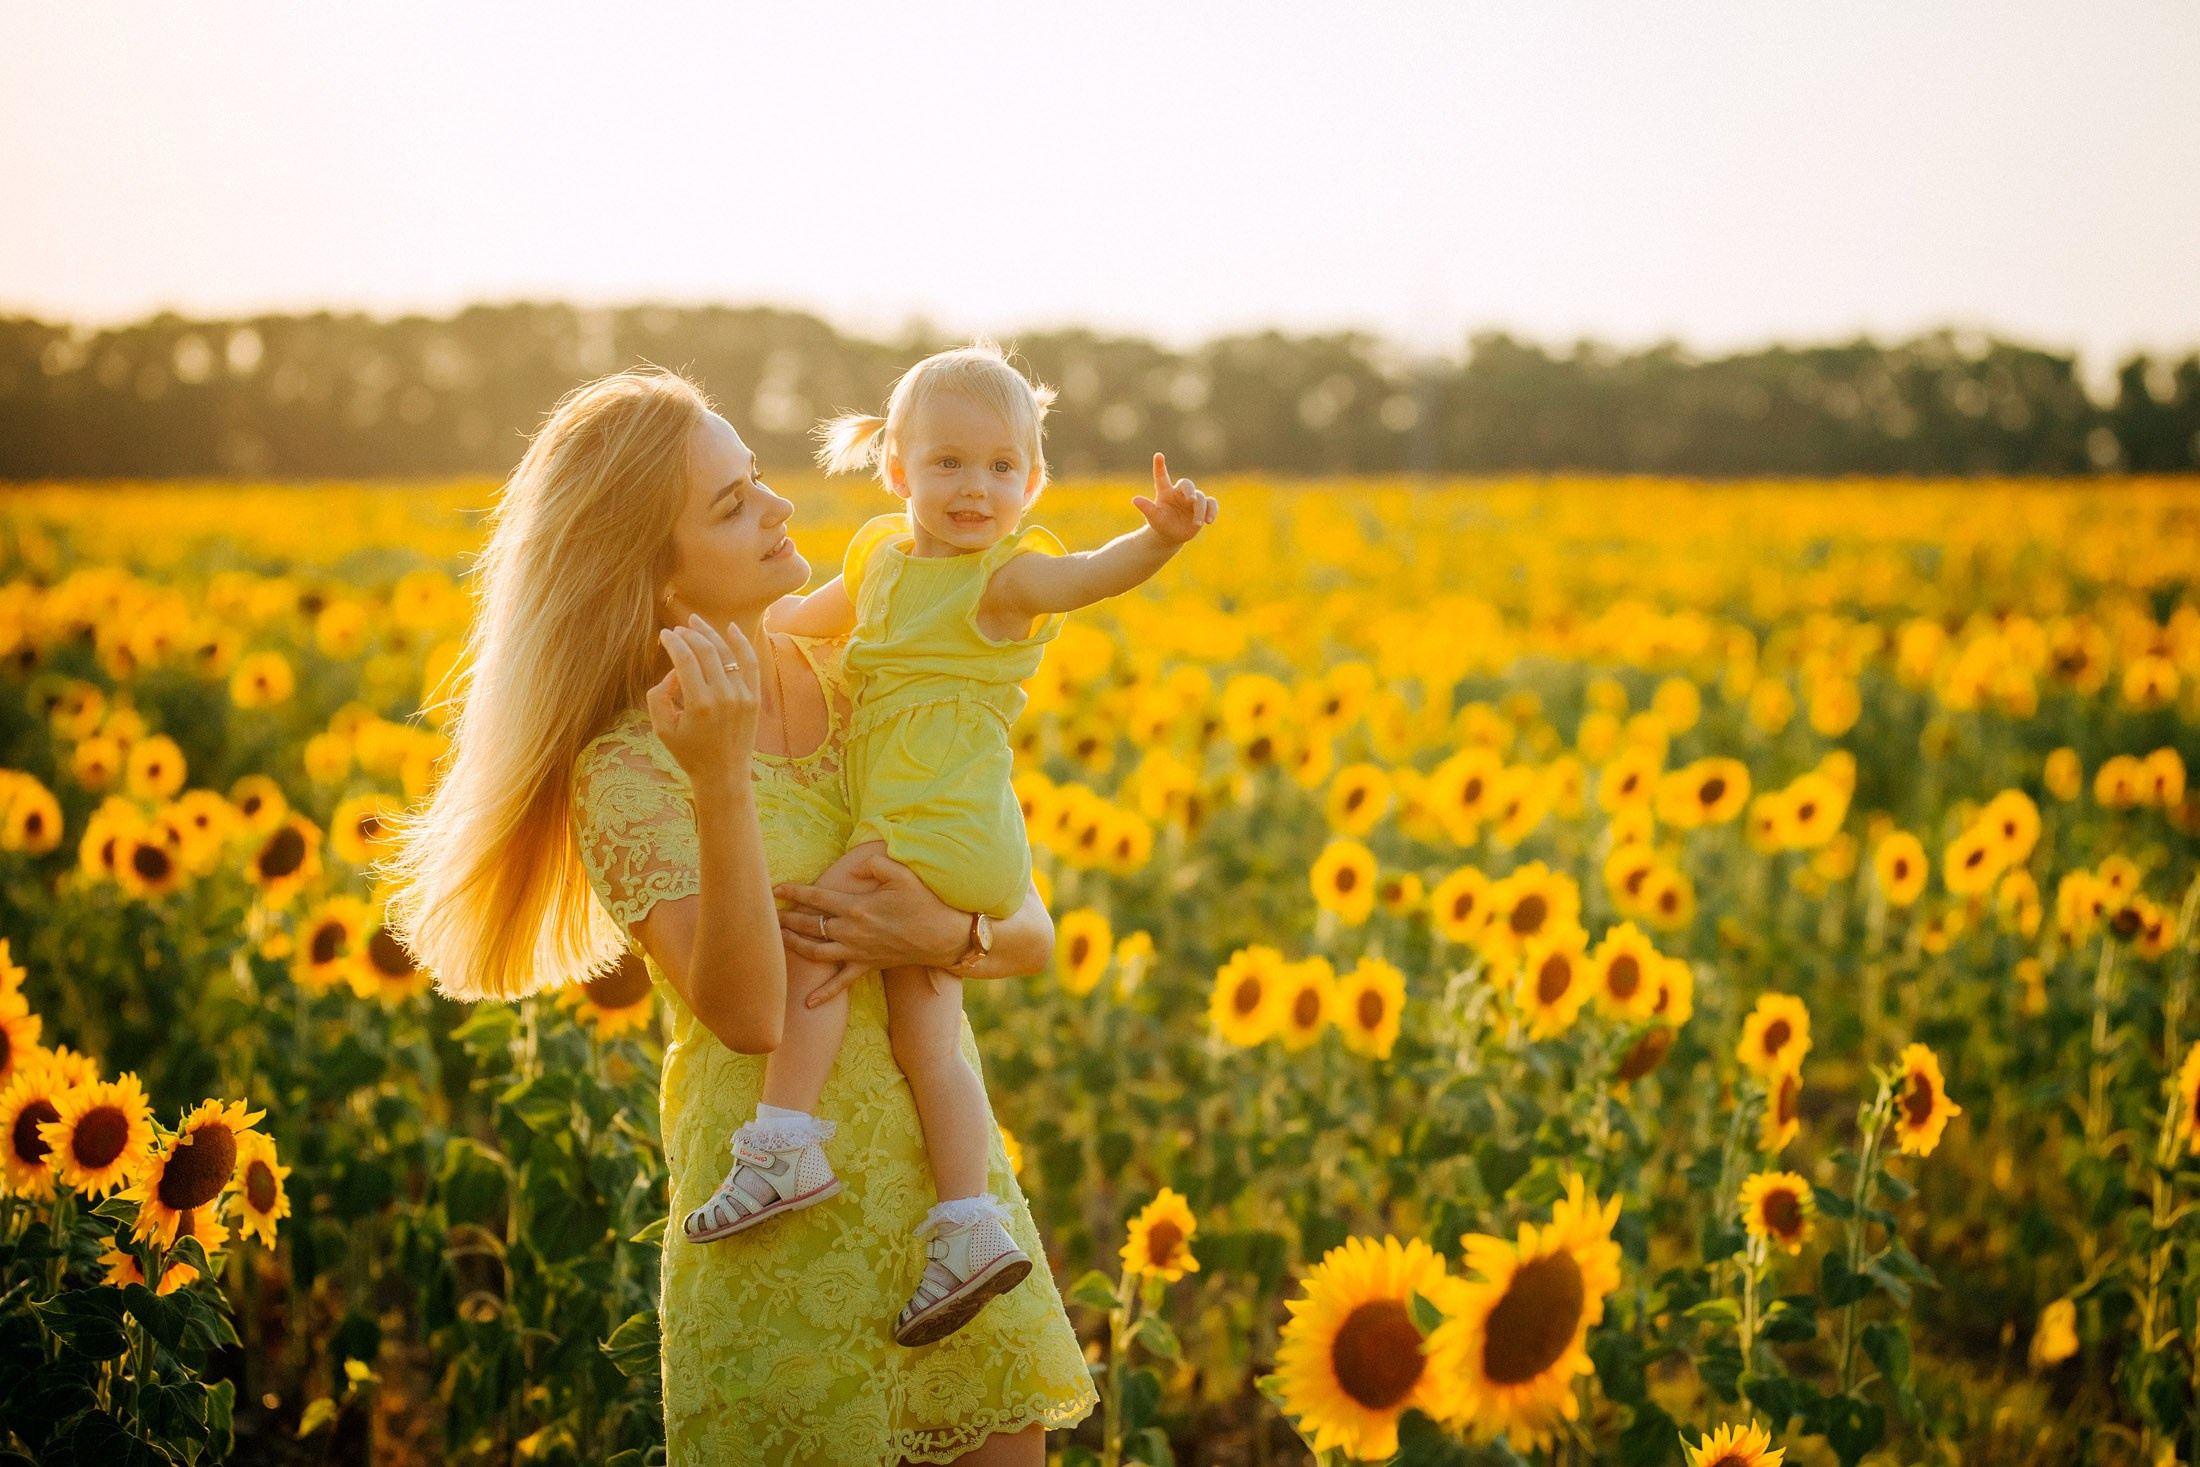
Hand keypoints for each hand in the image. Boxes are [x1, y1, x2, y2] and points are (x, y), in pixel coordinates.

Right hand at [646, 614, 760, 792]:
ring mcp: (742, 696)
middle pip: (705, 651)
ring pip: (726, 653)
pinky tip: (730, 628)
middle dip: (689, 635)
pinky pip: (750, 664)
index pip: (684, 659)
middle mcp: (724, 696)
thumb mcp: (662, 728)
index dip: (673, 642)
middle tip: (678, 629)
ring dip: (710, 634)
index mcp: (699, 704)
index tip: (664, 635)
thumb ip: (659, 695)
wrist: (723, 774)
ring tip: (695, 621)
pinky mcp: (754, 698)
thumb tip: (673, 670)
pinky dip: (741, 643)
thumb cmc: (689, 752)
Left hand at [773, 851, 967, 1006]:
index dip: (794, 892)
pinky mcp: (867, 966)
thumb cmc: (926, 903)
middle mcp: (851, 932)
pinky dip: (824, 994)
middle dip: (785, 920)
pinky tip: (807, 1004)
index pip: (816, 897)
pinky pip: (841, 983)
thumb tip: (855, 868)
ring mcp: (857, 951)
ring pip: (816, 952)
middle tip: (765, 915)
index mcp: (857, 907)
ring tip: (777, 941)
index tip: (775, 888)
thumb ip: (876, 865)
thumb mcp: (904, 875)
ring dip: (794, 946)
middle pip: (809, 926)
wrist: (944, 938)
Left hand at [1133, 452, 1217, 545]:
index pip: (1161, 477)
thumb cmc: (1161, 524)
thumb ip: (1146, 508)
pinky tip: (1209, 521)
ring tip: (1197, 524)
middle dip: (1190, 491)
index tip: (1158, 456)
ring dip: (1200, 510)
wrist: (1172, 535)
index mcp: (1165, 492)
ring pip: (1200, 497)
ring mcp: (1193, 499)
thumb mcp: (1153, 518)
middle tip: (1191, 500)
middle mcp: (1179, 493)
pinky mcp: (1204, 507)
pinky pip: (1211, 504)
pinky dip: (1212, 511)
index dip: (1159, 466)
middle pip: (1187, 484)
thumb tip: (1135, 500)